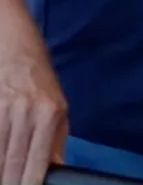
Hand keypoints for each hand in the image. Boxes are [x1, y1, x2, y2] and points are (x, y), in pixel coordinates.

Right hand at [0, 41, 67, 184]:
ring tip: (6, 179)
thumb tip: (54, 169)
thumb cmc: (41, 81)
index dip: (30, 184)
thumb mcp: (59, 106)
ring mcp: (4, 111)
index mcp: (49, 114)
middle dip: (11, 182)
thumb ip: (57, 140)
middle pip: (13, 163)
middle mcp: (26, 113)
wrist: (17, 49)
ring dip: (1, 172)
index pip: (37, 161)